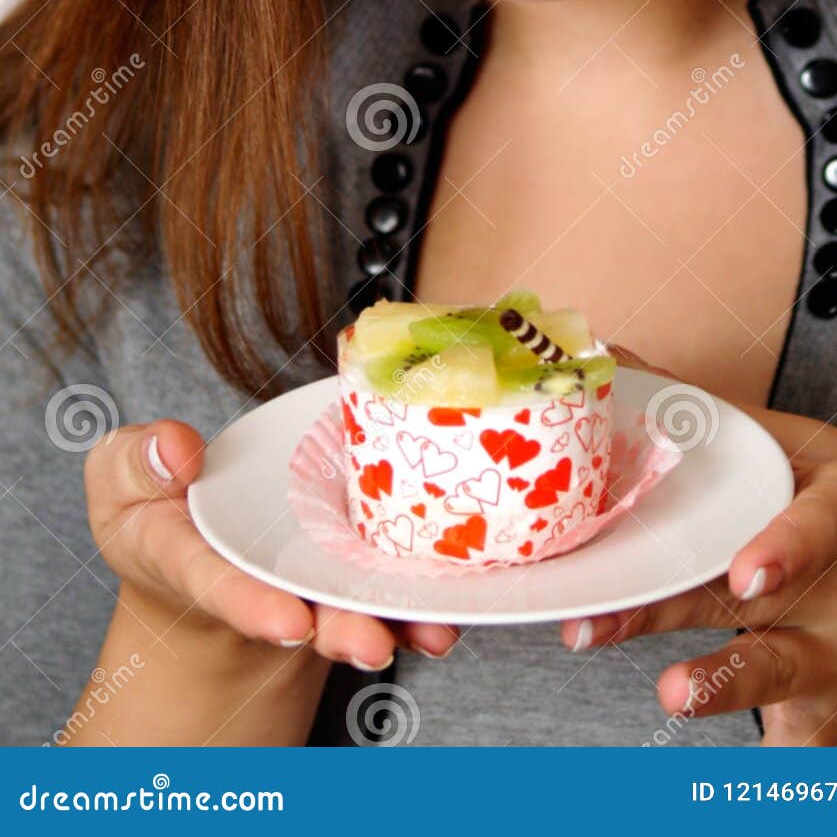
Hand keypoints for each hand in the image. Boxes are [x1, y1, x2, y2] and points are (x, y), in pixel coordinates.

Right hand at [86, 420, 459, 668]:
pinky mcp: (353, 568)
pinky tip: (453, 610)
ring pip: (355, 608)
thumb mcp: (123, 479)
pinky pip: (389, 589)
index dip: (253, 605)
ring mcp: (312, 581)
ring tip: (432, 636)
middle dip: (341, 630)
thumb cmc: (161, 504)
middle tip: (372, 647)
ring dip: (395, 625)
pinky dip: (421, 603)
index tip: (289, 625)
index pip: (217, 583)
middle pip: (303, 612)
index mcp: (194, 559)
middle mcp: (260, 581)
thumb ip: (136, 464)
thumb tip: (177, 448)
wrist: (207, 539)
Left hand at [560, 395, 836, 745]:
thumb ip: (730, 422)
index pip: (821, 529)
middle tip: (594, 624)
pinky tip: (704, 762)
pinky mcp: (825, 725)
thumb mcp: (828, 458)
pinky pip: (777, 740)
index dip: (787, 551)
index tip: (749, 574)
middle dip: (668, 610)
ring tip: (672, 695)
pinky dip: (745, 744)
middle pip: (748, 602)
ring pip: (768, 678)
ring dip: (716, 688)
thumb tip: (619, 363)